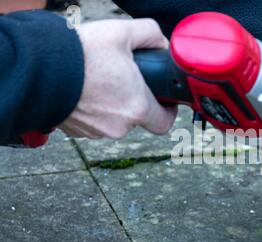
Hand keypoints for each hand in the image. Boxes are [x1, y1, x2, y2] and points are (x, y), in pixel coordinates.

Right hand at [59, 19, 177, 138]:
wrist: (38, 70)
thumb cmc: (81, 54)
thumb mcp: (122, 33)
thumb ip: (150, 35)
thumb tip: (161, 44)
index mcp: (137, 107)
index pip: (164, 123)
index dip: (167, 111)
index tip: (163, 101)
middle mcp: (120, 126)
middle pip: (138, 117)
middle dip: (135, 99)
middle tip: (124, 78)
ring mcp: (97, 132)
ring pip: (115, 120)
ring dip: (113, 104)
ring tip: (101, 80)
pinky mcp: (79, 132)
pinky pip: (95, 122)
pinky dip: (95, 109)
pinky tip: (86, 90)